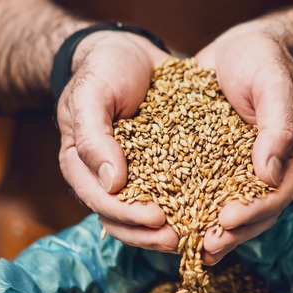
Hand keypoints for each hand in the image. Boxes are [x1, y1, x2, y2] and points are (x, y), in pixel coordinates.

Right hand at [58, 31, 178, 251]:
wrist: (129, 52)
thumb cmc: (103, 70)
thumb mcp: (91, 95)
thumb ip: (93, 137)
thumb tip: (111, 183)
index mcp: (82, 167)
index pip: (101, 203)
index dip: (128, 215)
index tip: (157, 218)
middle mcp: (106, 179)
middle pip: (123, 221)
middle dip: (150, 235)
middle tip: (180, 240)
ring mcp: (133, 177)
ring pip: (147, 218)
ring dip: (169, 231)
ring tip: (196, 237)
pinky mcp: (160, 170)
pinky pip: (172, 196)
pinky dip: (187, 210)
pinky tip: (210, 216)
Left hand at [195, 23, 292, 264]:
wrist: (238, 46)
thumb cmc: (262, 58)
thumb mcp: (273, 82)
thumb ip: (276, 125)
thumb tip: (270, 174)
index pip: (279, 193)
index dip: (255, 212)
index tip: (227, 221)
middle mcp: (272, 168)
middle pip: (258, 212)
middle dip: (233, 234)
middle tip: (205, 248)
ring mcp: (245, 170)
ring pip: (235, 210)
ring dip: (216, 233)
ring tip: (193, 251)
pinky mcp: (219, 166)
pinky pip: (211, 194)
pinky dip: (197, 212)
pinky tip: (177, 227)